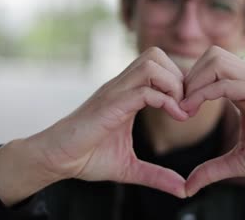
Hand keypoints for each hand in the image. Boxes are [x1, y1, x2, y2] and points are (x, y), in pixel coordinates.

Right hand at [33, 47, 187, 196]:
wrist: (56, 159)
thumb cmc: (87, 158)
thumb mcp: (130, 168)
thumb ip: (157, 175)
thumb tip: (183, 190)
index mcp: (126, 94)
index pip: (158, 66)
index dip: (179, 83)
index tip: (187, 109)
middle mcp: (121, 86)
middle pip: (156, 55)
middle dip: (179, 77)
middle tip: (186, 106)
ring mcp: (114, 92)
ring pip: (152, 64)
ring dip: (174, 84)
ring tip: (180, 110)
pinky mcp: (110, 104)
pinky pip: (144, 90)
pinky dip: (166, 100)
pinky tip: (175, 117)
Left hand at [181, 46, 244, 197]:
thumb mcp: (238, 161)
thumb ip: (212, 169)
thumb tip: (188, 186)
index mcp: (244, 89)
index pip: (210, 66)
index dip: (190, 83)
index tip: (178, 109)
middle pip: (211, 54)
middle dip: (189, 76)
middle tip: (179, 105)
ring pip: (216, 60)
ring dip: (194, 81)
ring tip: (184, 108)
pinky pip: (227, 83)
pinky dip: (203, 93)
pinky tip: (190, 111)